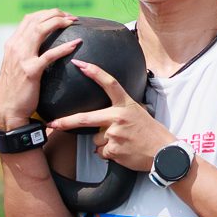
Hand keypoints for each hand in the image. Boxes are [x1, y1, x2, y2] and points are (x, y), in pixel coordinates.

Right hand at [0, 8, 79, 131]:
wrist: (8, 110)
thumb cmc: (15, 91)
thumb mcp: (15, 67)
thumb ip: (25, 54)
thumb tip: (40, 47)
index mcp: (12, 44)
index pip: (29, 19)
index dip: (46, 13)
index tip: (60, 15)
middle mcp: (15, 47)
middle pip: (36, 19)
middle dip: (55, 14)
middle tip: (71, 17)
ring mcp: (22, 58)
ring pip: (41, 29)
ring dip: (59, 22)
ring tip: (73, 22)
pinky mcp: (31, 71)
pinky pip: (49, 55)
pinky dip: (64, 47)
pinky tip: (76, 44)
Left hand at [44, 59, 170, 171]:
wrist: (163, 152)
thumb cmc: (150, 131)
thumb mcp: (138, 111)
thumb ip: (120, 108)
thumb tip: (102, 112)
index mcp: (125, 104)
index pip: (109, 83)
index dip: (94, 72)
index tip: (78, 63)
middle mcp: (118, 117)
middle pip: (85, 119)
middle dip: (66, 122)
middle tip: (53, 123)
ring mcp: (115, 134)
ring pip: (95, 139)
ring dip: (103, 143)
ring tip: (122, 142)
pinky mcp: (114, 150)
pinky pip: (101, 152)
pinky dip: (108, 153)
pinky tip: (122, 151)